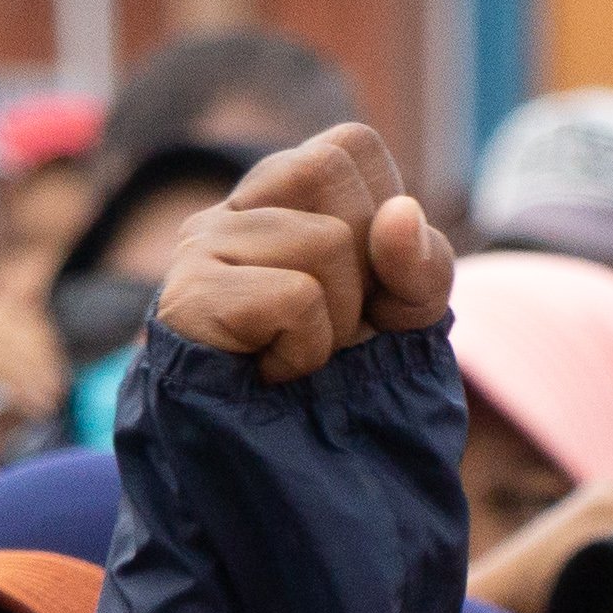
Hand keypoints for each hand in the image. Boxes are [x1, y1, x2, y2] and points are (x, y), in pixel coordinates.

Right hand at [152, 125, 450, 382]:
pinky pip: (296, 299)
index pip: (353, 145)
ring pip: (324, 242)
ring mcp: (204, 245)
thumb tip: (399, 215)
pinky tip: (273, 371)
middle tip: (334, 323)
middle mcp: (237, 208)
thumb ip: (423, 264)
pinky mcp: (189, 296)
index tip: (372, 283)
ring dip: (339, 319)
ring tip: (300, 352)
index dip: (388, 213)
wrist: (278, 467)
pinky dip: (306, 350)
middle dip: (364, 262)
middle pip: (329, 169)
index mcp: (285, 195)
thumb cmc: (338, 377)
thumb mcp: (405, 313)